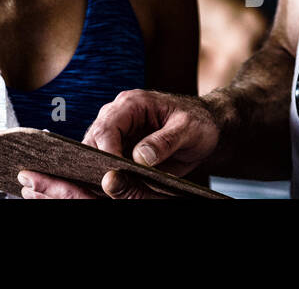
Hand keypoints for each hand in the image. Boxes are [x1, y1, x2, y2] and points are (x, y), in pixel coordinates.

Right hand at [18, 90, 226, 198]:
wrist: (206, 126)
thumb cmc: (198, 121)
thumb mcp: (188, 129)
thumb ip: (165, 141)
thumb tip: (141, 158)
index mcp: (131, 103)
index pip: (106, 128)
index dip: (107, 153)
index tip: (115, 175)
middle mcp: (117, 117)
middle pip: (92, 143)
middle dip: (97, 168)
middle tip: (108, 191)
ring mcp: (117, 134)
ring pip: (94, 157)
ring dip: (100, 176)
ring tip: (111, 193)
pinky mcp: (120, 150)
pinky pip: (107, 166)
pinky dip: (109, 180)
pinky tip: (117, 192)